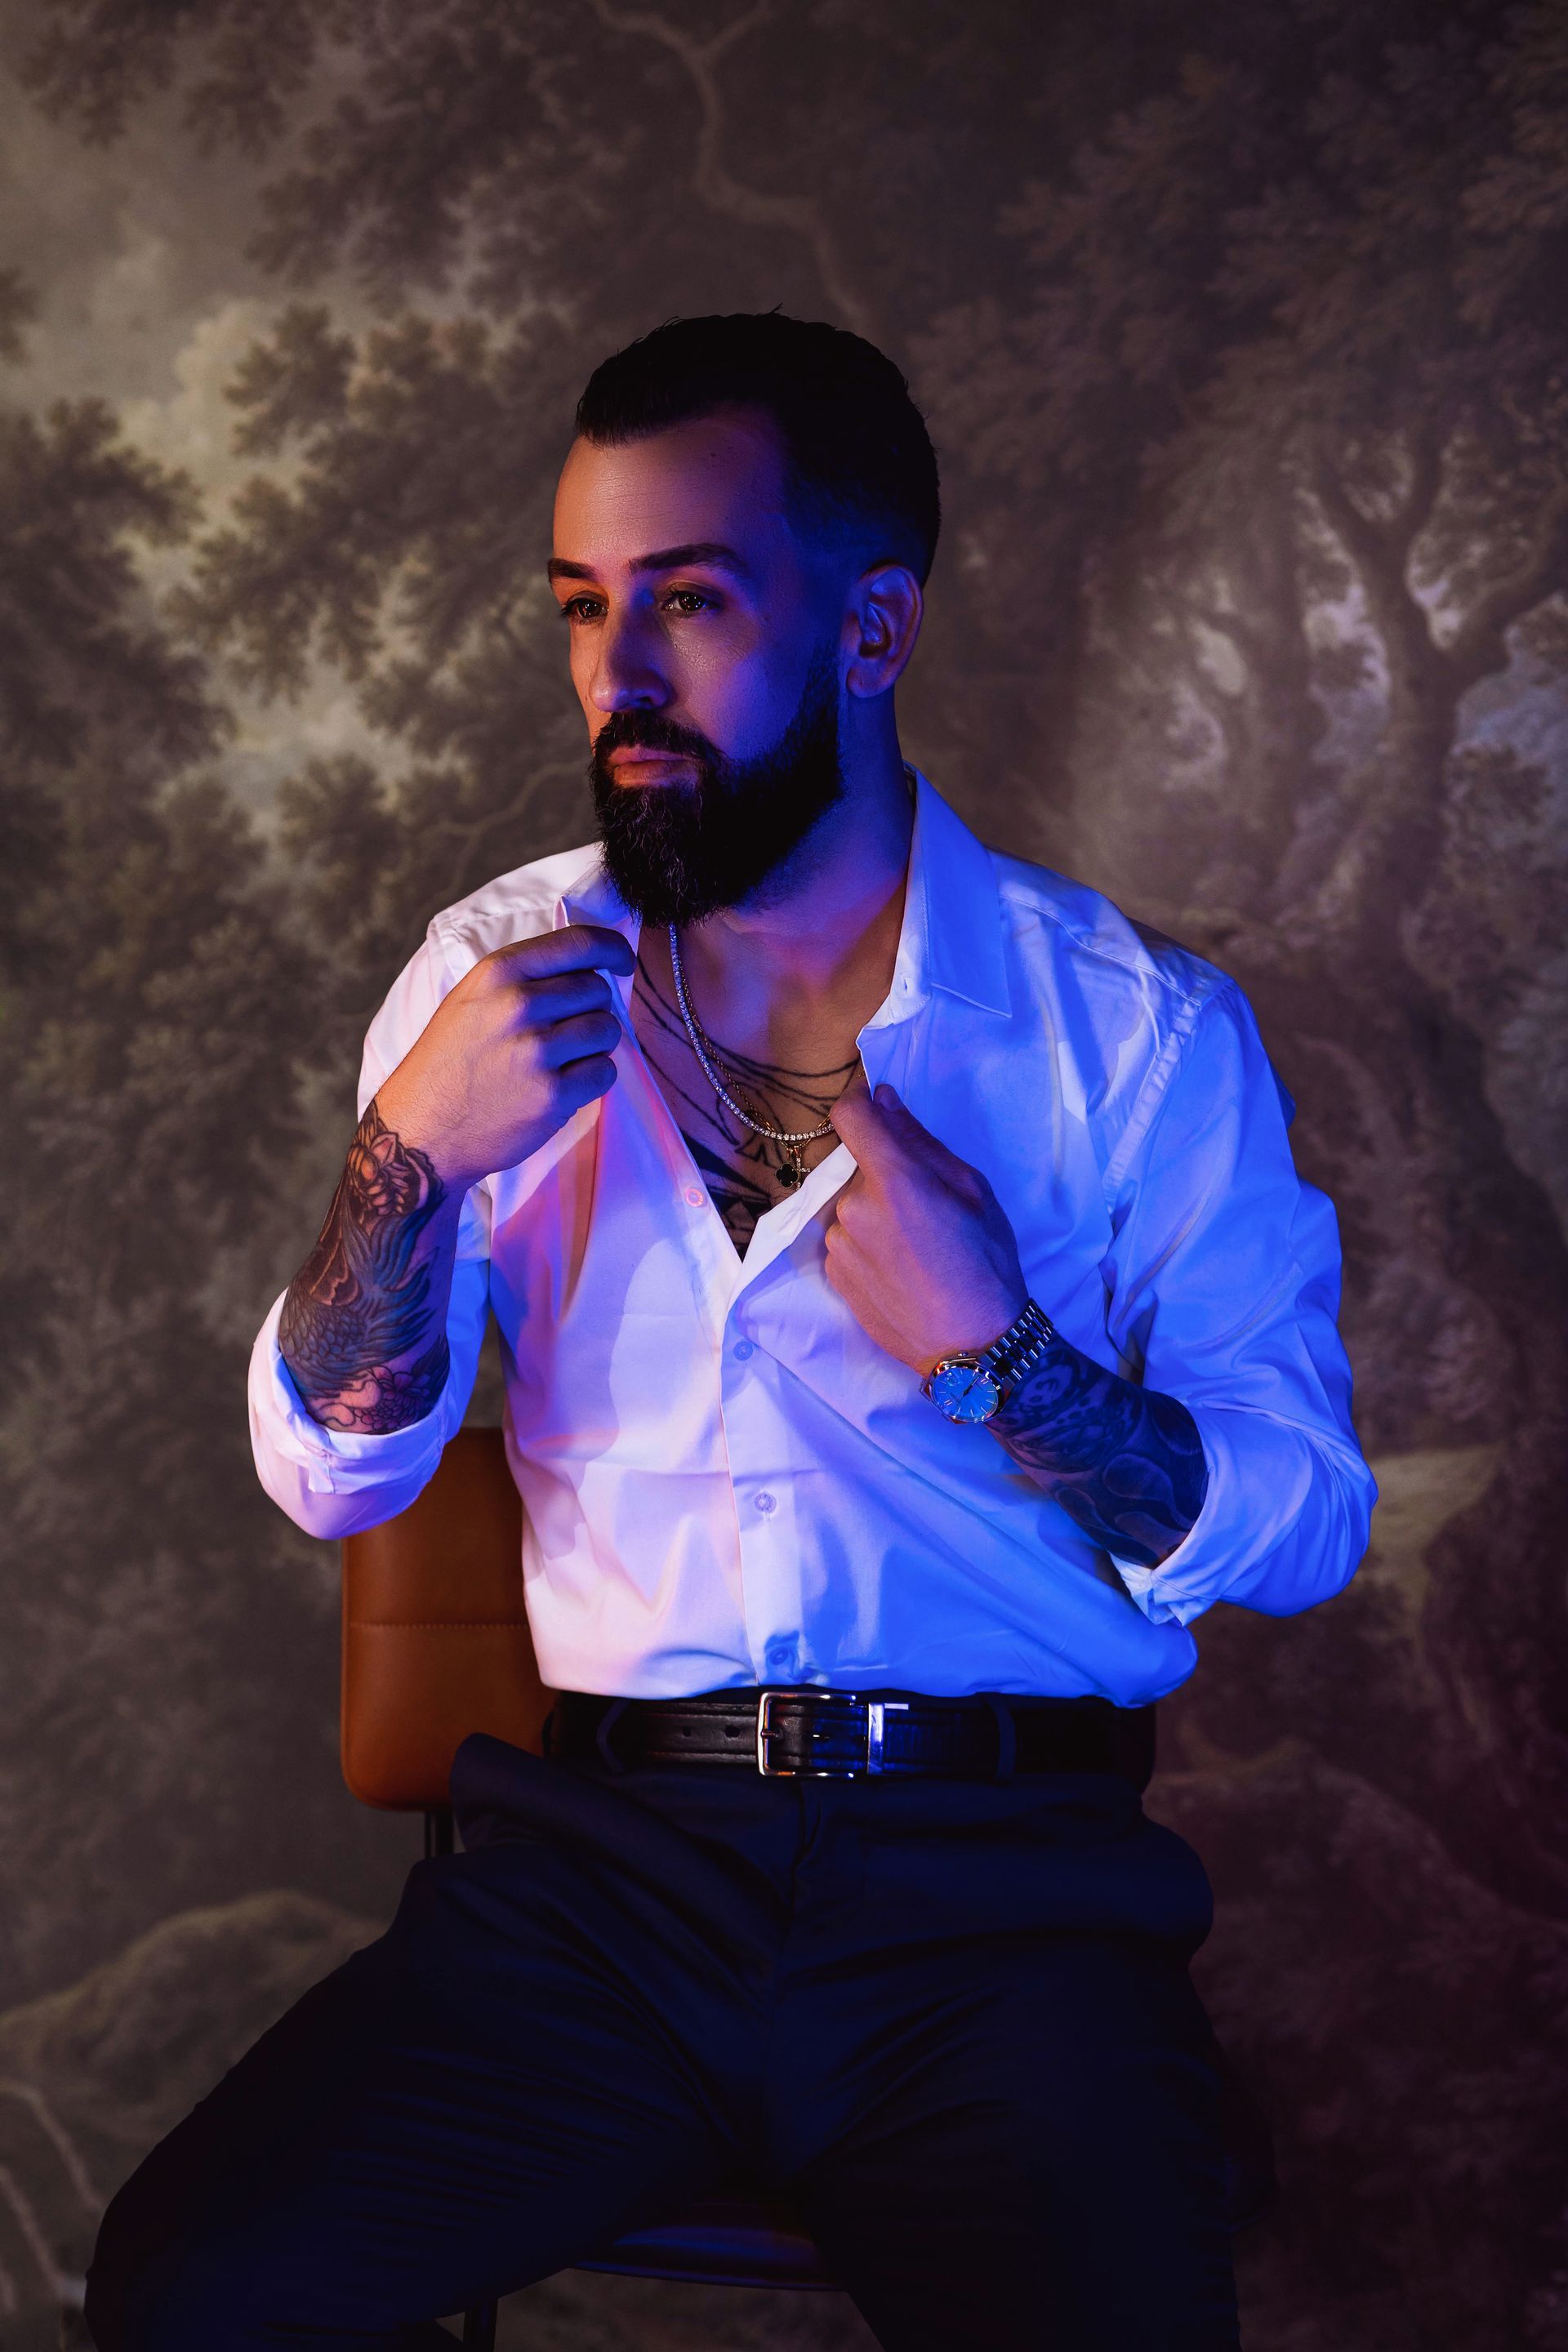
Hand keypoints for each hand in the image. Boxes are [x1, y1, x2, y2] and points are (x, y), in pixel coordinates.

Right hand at [374, 924, 635, 1189]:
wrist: (421, 1130)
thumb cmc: (449, 1063)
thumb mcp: (471, 999)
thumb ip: (524, 978)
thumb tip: (589, 967)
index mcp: (499, 972)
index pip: (579, 943)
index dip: (613, 949)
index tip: (622, 961)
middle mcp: (519, 1005)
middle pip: (597, 989)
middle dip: (593, 1008)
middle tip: (567, 1032)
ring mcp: (537, 1051)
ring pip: (606, 1030)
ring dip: (595, 1045)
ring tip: (562, 1060)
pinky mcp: (553, 1095)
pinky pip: (604, 1072)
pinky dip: (593, 1079)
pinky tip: (563, 1085)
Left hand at [824, 1083, 1027, 1374]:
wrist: (973, 1345)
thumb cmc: (986, 1264)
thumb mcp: (973, 1191)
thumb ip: (921, 1142)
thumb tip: (884, 1100)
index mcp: (892, 1180)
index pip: (849, 1115)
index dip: (859, 1104)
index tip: (875, 1110)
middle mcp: (852, 1208)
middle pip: (857, 1167)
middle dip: (884, 1175)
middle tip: (925, 1208)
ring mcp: (838, 1245)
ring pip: (851, 1206)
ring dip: (875, 1213)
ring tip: (915, 1248)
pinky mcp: (833, 1274)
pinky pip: (846, 1240)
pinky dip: (867, 1244)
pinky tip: (900, 1270)